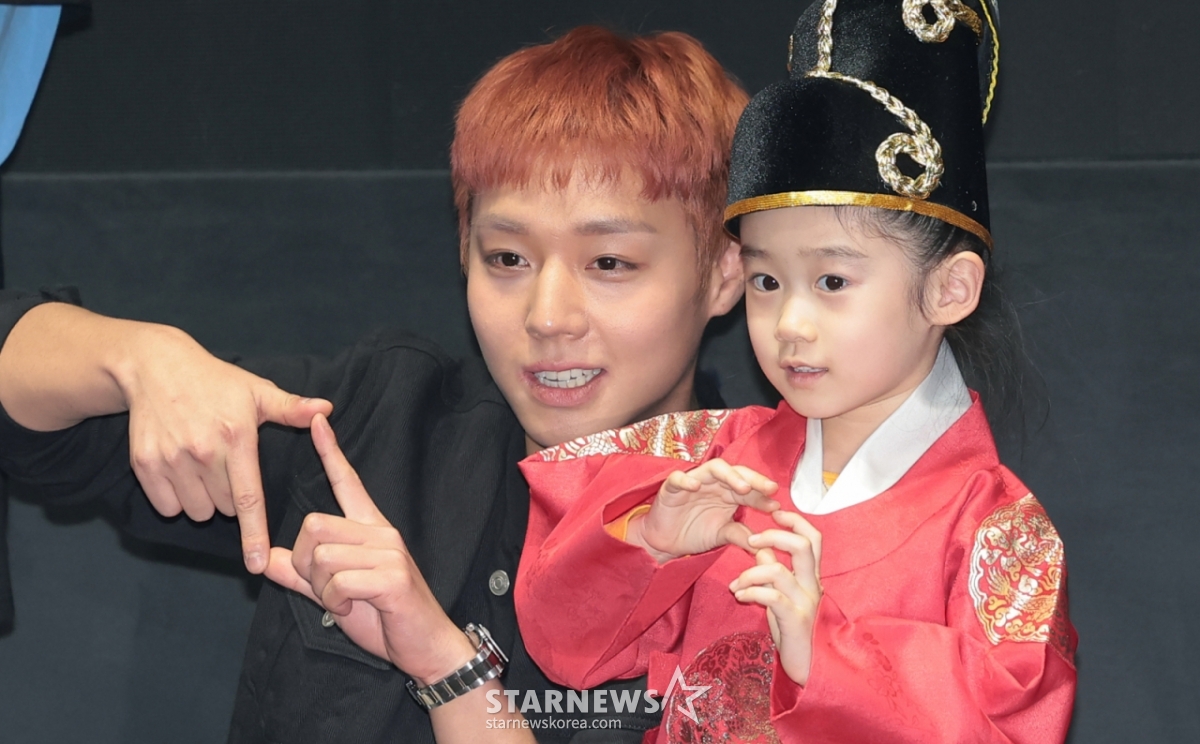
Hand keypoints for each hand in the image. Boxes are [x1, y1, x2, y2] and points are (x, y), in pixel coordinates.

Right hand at [119, 325, 330, 572]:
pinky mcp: (144, 464)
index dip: (254, 535)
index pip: (249, 498)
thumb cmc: (216, 381)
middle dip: (231, 499)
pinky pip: (166, 506)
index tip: (258, 565)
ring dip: (203, 501)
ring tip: (204, 467)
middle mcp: (203, 451)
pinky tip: (180, 470)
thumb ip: (291, 408)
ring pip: (196, 511)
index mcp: (237, 437)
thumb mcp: (257, 391)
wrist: (156, 367)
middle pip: (224, 508)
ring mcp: (171, 459)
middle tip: (227, 467)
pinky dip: (175, 498)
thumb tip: (326, 409)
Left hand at [264, 414, 476, 683]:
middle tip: (325, 589)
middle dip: (304, 562)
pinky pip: (338, 580)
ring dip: (321, 588)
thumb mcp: (336, 594)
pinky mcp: (392, 575)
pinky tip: (352, 609)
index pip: (348, 482)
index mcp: (371, 530)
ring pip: (321, 555)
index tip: (317, 420)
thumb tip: (268, 559)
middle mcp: (381, 532)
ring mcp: (389, 552)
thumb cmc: (385, 619)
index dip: (331, 452)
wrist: (426, 646)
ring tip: (344, 602)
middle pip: (313, 524)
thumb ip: (302, 576)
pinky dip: (335, 602)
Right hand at [629, 458, 779, 561]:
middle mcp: (714, 484)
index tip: (776, 506)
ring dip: (729, 475)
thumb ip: (742, 535)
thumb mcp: (722, 535)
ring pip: (713, 468)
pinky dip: (686, 480)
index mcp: (728, 493)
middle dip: (754, 479)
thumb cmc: (694, 532)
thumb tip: (766, 545)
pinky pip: (678, 478)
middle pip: (737, 472)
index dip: (763, 495)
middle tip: (768, 489)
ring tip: (742, 487)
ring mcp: (694, 482)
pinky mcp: (672, 488)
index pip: (750, 488)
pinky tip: (695, 486)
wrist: (665, 542)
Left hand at [729, 510, 822, 685]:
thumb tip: (761, 548)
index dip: (796, 521)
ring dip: (751, 572)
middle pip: (803, 545)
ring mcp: (805, 602)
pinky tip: (739, 596)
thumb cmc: (793, 631)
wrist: (807, 668)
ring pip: (779, 570)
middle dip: (773, 535)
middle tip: (751, 540)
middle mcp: (812, 586)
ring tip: (736, 584)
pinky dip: (751, 591)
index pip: (813, 538)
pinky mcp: (795, 620)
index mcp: (811, 577)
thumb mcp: (782, 595)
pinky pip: (772, 596)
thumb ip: (774, 569)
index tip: (775, 513)